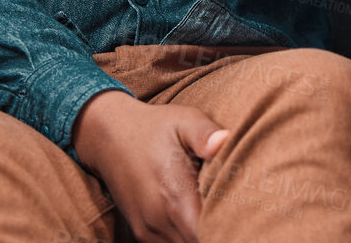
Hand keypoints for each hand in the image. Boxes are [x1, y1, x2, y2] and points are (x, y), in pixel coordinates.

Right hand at [72, 90, 230, 242]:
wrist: (108, 136)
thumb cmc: (153, 128)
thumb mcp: (183, 120)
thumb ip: (205, 133)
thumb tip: (224, 140)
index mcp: (174, 196)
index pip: (210, 233)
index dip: (229, 228)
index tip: (242, 215)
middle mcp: (159, 222)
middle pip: (200, 242)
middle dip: (220, 233)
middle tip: (233, 213)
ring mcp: (148, 231)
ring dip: (203, 235)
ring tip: (217, 215)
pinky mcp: (142, 234)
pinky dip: (187, 237)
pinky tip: (196, 219)